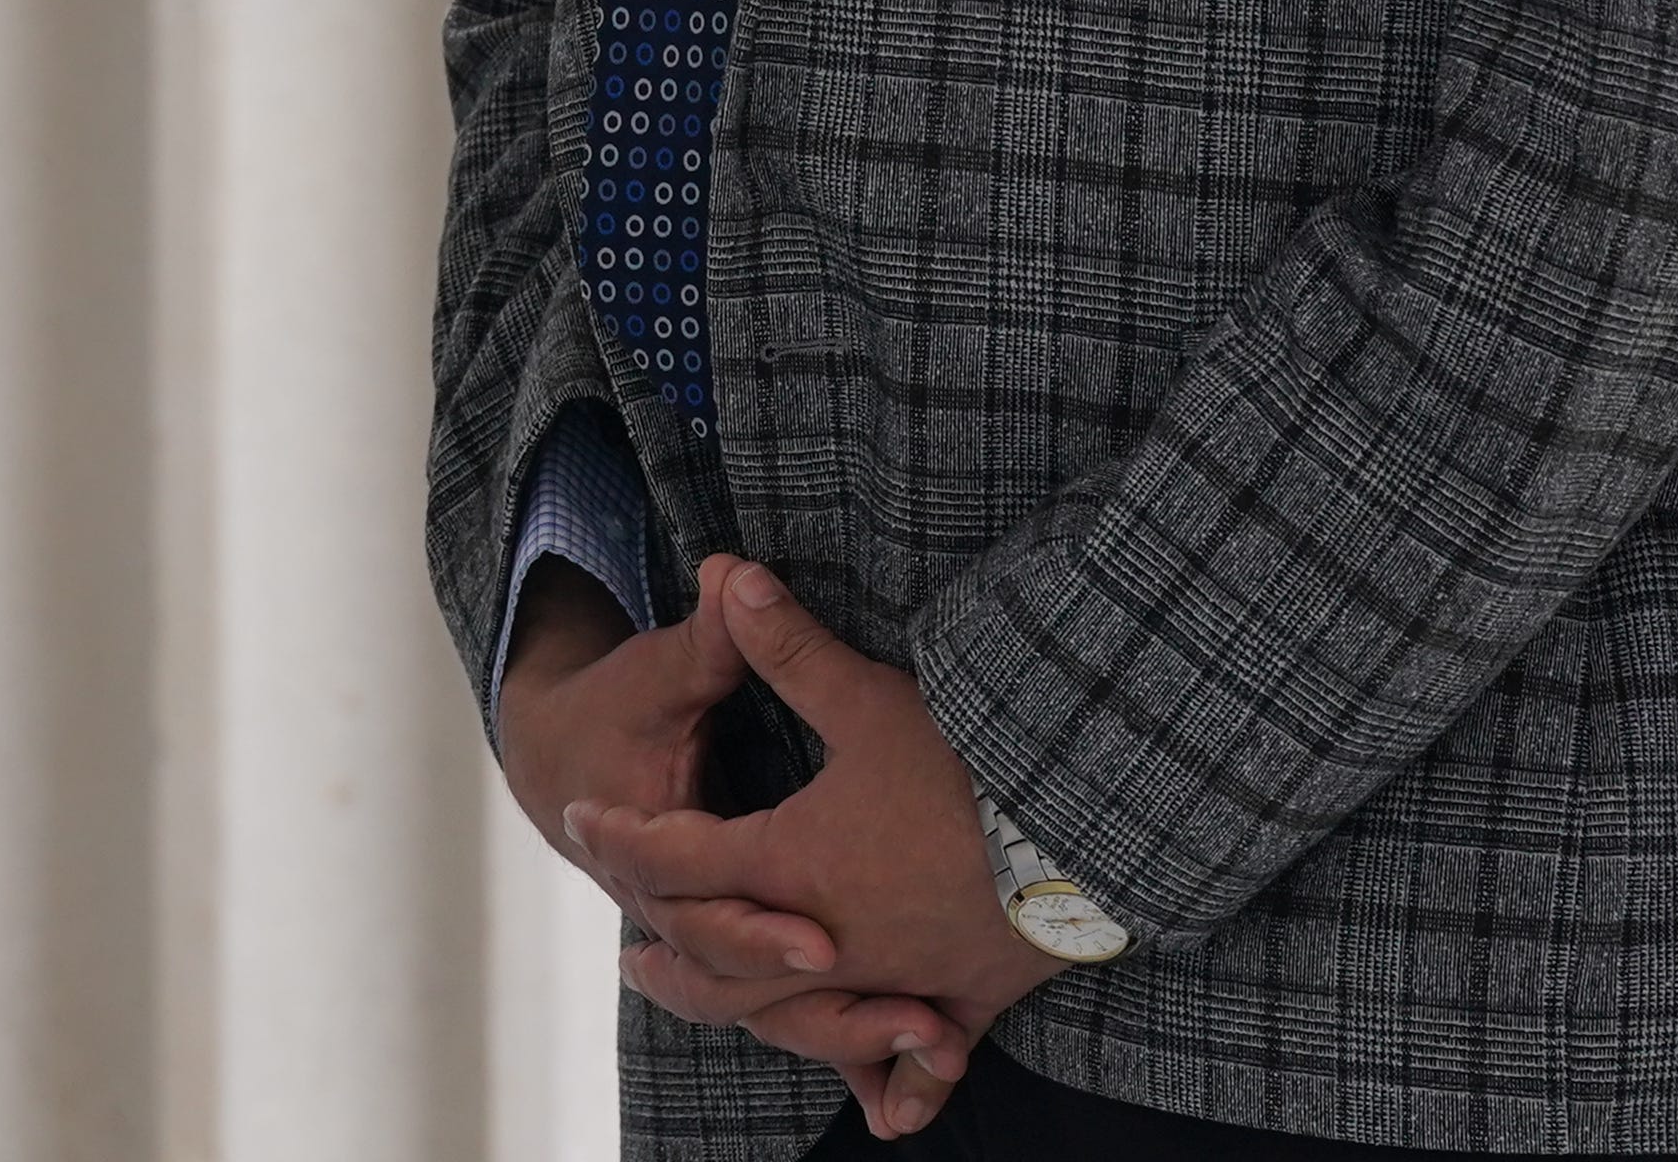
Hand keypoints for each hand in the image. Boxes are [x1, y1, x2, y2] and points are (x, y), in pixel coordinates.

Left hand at [570, 558, 1061, 1138]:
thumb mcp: (871, 698)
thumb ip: (790, 647)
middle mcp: (835, 938)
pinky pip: (922, 1061)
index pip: (681, 858)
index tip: (582, 821)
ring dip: (749, 1014)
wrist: (1095, 826)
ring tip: (727, 1009)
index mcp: (796, 865)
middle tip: (628, 949)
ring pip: (804, 1019)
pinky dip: (899, 1083)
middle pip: (723, 963)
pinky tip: (887, 1113)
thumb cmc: (978, 763)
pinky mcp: (969, 998)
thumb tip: (725, 571)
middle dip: (670, 951)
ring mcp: (902, 979)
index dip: (623, 837)